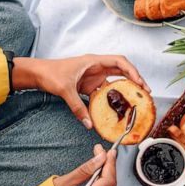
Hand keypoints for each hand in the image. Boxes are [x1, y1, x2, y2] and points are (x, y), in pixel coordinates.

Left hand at [12, 55, 148, 128]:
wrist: (38, 74)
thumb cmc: (50, 74)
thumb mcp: (65, 90)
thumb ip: (78, 108)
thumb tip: (89, 124)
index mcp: (93, 61)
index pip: (119, 61)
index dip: (132, 71)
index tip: (140, 82)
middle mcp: (97, 67)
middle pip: (122, 71)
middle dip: (135, 80)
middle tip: (145, 92)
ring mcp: (94, 76)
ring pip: (116, 81)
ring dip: (126, 89)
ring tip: (136, 100)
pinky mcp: (90, 85)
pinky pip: (105, 91)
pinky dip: (112, 98)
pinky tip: (117, 108)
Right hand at [52, 144, 117, 185]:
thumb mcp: (60, 184)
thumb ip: (83, 171)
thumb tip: (100, 158)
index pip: (107, 181)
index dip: (110, 164)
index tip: (108, 151)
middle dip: (109, 167)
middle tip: (103, 153)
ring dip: (106, 176)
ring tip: (100, 162)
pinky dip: (102, 185)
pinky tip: (97, 176)